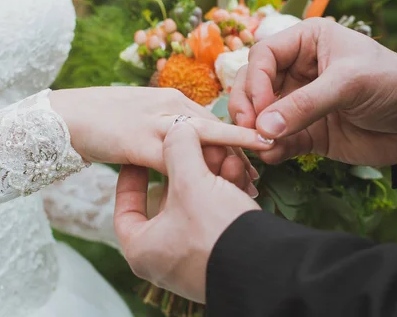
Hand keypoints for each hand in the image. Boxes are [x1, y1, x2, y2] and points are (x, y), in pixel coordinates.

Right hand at [50, 87, 272, 173]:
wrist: (65, 116)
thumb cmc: (102, 119)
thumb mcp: (142, 117)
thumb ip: (166, 128)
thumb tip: (183, 147)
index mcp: (173, 99)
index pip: (213, 121)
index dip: (236, 141)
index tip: (254, 158)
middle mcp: (171, 105)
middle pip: (217, 130)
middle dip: (241, 155)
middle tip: (258, 178)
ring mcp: (156, 120)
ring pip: (206, 140)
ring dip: (229, 163)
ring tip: (250, 184)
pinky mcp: (140, 140)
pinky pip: (177, 159)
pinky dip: (198, 172)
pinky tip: (212, 187)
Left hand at [114, 122, 258, 302]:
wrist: (270, 268)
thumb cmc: (216, 231)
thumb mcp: (191, 182)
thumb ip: (178, 148)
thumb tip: (177, 127)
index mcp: (142, 249)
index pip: (126, 207)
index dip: (132, 177)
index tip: (140, 157)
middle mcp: (164, 259)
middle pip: (168, 201)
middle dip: (187, 169)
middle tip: (197, 147)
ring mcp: (193, 261)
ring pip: (196, 206)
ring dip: (210, 175)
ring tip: (227, 156)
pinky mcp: (220, 257)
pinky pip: (215, 219)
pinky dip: (224, 193)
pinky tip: (238, 173)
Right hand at [229, 18, 396, 165]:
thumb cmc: (391, 83)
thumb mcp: (349, 84)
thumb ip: (305, 105)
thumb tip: (263, 128)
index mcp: (306, 43)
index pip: (263, 56)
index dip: (255, 81)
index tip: (258, 108)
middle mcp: (297, 71)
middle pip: (253, 85)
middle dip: (246, 106)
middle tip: (248, 128)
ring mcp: (300, 103)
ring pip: (261, 114)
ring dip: (254, 130)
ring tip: (259, 145)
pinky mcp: (307, 132)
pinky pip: (279, 140)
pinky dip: (272, 148)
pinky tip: (273, 155)